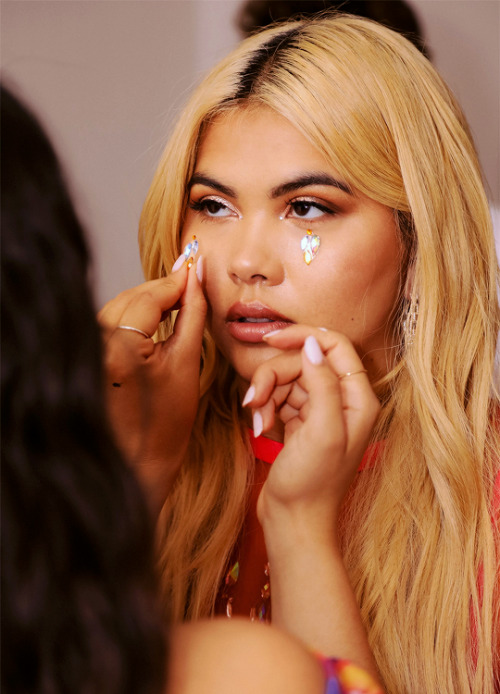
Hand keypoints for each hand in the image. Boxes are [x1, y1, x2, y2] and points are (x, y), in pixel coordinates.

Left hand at [98, 260, 206, 513]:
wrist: (139, 462)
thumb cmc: (167, 424)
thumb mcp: (187, 363)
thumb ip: (193, 314)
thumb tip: (198, 278)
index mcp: (121, 346)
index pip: (150, 296)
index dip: (177, 281)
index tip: (196, 268)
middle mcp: (95, 344)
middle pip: (132, 296)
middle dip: (163, 288)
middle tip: (192, 281)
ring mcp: (86, 350)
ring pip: (119, 306)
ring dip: (148, 300)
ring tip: (177, 300)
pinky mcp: (85, 356)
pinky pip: (110, 322)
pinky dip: (133, 315)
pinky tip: (153, 317)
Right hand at [243, 325, 379, 540]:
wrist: (294, 521)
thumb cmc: (312, 483)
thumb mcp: (322, 430)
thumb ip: (321, 383)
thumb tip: (311, 345)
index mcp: (358, 399)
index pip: (334, 346)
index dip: (302, 338)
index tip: (271, 340)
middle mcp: (343, 401)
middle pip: (303, 362)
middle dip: (274, 376)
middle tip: (255, 400)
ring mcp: (321, 411)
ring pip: (287, 378)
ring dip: (266, 394)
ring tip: (258, 421)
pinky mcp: (301, 421)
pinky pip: (280, 397)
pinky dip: (266, 407)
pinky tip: (261, 428)